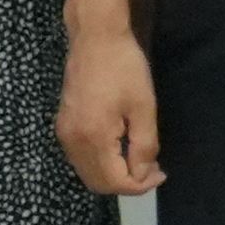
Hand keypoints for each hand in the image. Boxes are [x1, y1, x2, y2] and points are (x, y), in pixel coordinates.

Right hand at [54, 21, 161, 196]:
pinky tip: (120, 149)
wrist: (95, 38)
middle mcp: (72, 142)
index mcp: (92, 138)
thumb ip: (144, 144)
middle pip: (97, 182)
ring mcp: (64, 134)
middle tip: (153, 169)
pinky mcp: (63, 125)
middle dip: (126, 183)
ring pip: (88, 172)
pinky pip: (81, 158)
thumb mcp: (143, 105)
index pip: (114, 181)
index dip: (139, 185)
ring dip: (113, 175)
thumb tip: (142, 175)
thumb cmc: (124, 68)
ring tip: (140, 160)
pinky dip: (101, 163)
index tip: (161, 174)